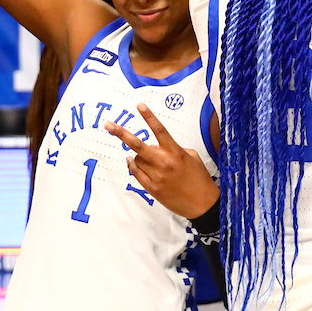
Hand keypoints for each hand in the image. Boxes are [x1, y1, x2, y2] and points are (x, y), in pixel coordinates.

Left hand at [104, 103, 219, 219]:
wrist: (202, 204)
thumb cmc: (199, 179)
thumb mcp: (191, 157)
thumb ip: (173, 149)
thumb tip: (156, 147)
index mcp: (176, 152)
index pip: (160, 130)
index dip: (149, 117)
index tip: (139, 106)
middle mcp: (164, 163)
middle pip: (138, 145)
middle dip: (121, 133)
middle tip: (109, 125)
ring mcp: (157, 176)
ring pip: (137, 159)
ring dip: (138, 155)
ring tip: (144, 157)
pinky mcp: (152, 188)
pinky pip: (135, 173)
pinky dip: (132, 166)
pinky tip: (131, 162)